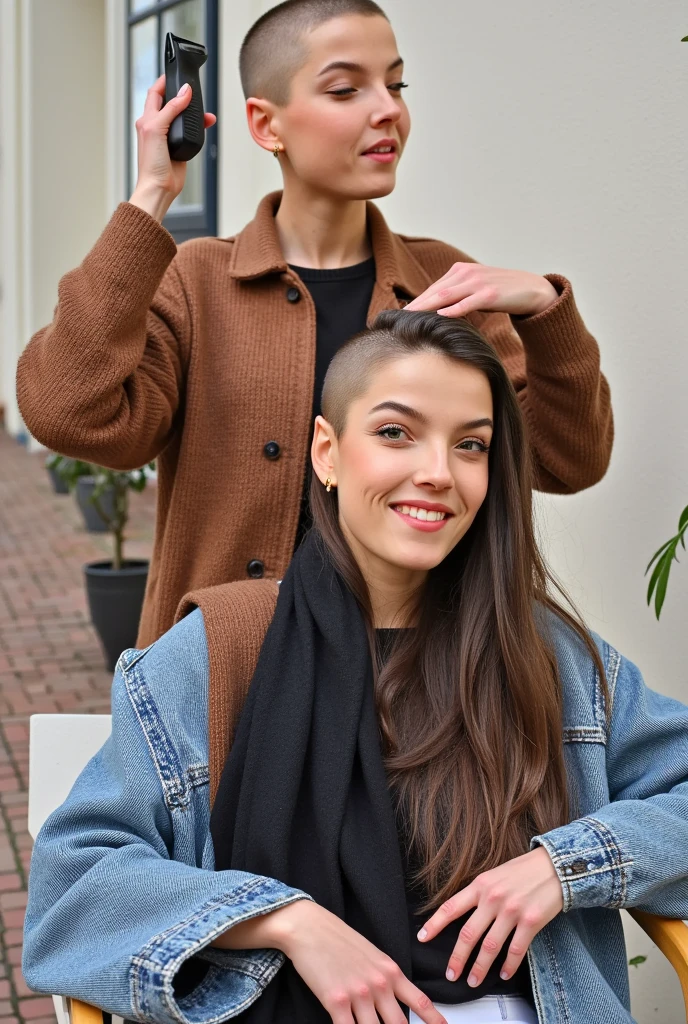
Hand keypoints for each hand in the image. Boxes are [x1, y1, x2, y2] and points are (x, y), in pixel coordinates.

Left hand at [129, 74, 216, 221]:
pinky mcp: (180, 147)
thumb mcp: (157, 128)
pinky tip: (206, 124)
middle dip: (182, 95)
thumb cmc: (151, 162)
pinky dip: (199, 126)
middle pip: (171, 103)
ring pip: (183, 117)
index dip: (164, 82)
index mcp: (147, 119)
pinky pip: (191, 132)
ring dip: (194, 112)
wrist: (159, 187)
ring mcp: (169, 137)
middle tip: (193, 89)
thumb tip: (184, 91)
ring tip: (204, 110)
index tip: (174, 73)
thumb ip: (171, 108)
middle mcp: (157, 126)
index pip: (155, 93)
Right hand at [216, 900, 446, 1023]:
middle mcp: (379, 984)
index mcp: (390, 971)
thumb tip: (392, 1002)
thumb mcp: (371, 955)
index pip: (420, 1002)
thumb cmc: (338, 939)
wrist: (309, 927)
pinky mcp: (337, 1002)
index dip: (434, 1020)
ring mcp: (359, 994)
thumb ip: (384, 978)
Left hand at [404, 263, 557, 317]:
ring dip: (427, 307)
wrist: (532, 290)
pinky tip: (441, 315)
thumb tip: (437, 312)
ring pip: (447, 295)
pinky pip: (469, 302)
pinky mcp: (490, 294)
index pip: (433, 289)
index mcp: (460, 272)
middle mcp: (466, 274)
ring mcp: (478, 283)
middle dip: (415, 306)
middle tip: (395, 319)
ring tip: (410, 318)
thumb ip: (456, 297)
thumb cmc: (502, 293)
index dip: (415, 302)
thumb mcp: (475, 292)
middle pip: (435, 292)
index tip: (398, 315)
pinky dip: (455, 309)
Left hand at [417, 847, 562, 988]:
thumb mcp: (494, 875)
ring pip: (490, 947)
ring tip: (473, 980)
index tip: (422, 938)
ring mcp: (512, 911)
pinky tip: (504, 974)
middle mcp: (493, 899)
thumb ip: (479, 893)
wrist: (555, 865)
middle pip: (469, 934)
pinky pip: (516, 950)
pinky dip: (508, 966)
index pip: (451, 907)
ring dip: (480, 968)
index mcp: (481, 885)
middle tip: (451, 974)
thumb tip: (463, 913)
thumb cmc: (523, 870)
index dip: (435, 924)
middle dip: (458, 958)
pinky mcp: (531, 922)